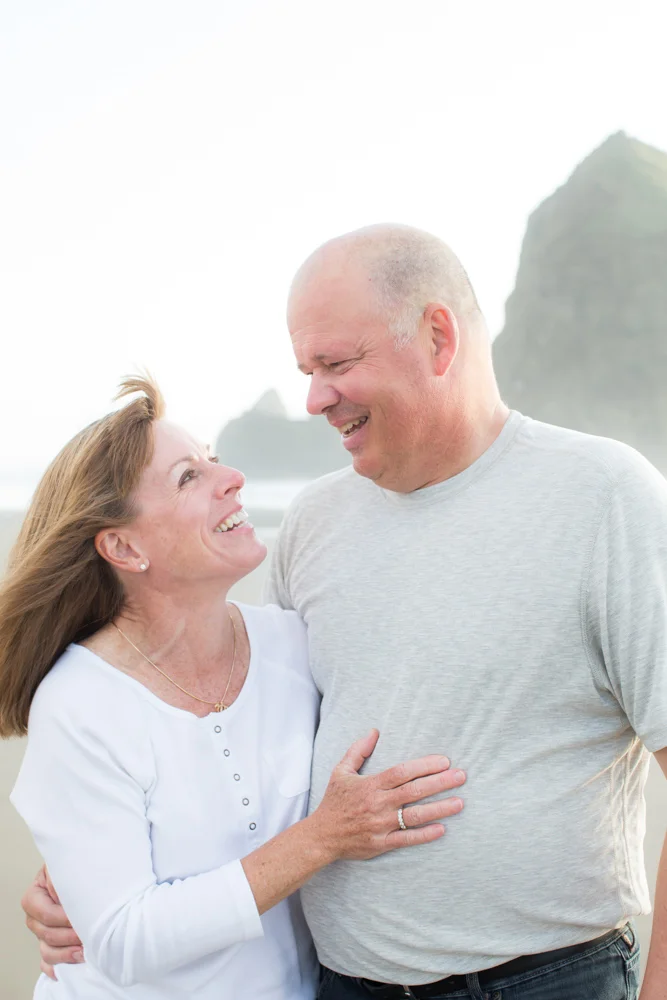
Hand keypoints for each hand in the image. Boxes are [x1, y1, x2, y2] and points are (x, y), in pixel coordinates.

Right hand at [22, 866, 82, 979]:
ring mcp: (42, 932)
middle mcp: (35, 916)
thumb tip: (61, 897)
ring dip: (67, 954)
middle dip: (69, 936)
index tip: (82, 917)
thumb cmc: (77, 868)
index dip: (63, 918)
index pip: (45, 913)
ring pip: (47, 951)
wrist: (86, 873)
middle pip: (46, 934)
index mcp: (34, 895)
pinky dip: (58, 967)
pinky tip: (70, 967)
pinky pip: (48, 962)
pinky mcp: (51, 944)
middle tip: (88, 934)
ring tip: (84, 952)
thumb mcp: (68, 865)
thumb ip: (61, 879)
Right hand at [311, 729, 465, 861]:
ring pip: (415, 816)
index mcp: (370, 785)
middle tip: (461, 776)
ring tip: (460, 802)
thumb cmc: (334, 801)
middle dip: (440, 783)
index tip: (444, 761)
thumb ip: (358, 750)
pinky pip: (407, 839)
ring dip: (439, 808)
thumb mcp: (341, 771)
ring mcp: (381, 825)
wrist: (321, 836)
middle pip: (414, 791)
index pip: (402, 772)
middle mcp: (378, 804)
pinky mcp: (382, 844)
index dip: (424, 766)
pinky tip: (442, 829)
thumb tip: (374, 731)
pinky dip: (425, 835)